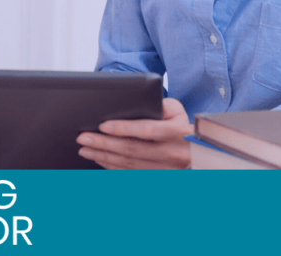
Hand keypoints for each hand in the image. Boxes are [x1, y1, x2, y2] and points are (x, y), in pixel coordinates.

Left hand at [76, 98, 193, 168]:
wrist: (197, 150)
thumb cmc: (180, 125)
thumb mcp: (176, 110)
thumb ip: (159, 105)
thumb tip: (136, 103)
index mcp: (178, 133)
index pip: (147, 130)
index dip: (123, 128)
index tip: (103, 125)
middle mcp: (172, 154)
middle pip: (133, 149)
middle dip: (104, 143)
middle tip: (83, 137)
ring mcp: (165, 169)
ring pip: (129, 164)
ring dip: (103, 156)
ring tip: (85, 148)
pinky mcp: (156, 177)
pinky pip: (130, 174)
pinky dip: (111, 166)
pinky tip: (98, 158)